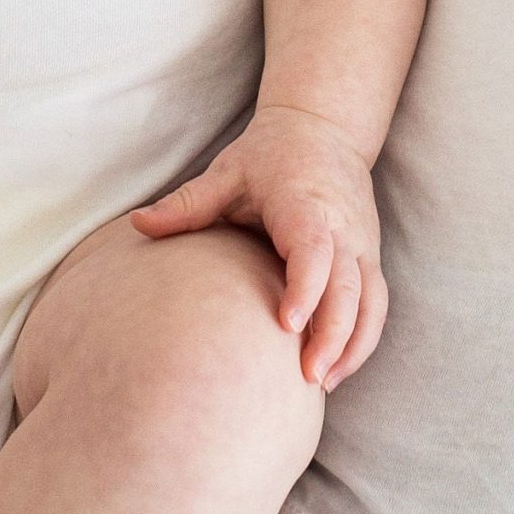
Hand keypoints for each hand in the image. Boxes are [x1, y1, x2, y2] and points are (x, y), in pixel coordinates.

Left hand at [131, 106, 386, 387]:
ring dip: (352, 343)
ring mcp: (362, 243)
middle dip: (333, 333)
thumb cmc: (271, 155)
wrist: (326, 129)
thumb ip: (187, 203)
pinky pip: (376, 304)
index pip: (314, 250)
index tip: (285, 326)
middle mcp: (343, 227)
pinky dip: (363, 338)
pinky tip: (336, 371)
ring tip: (323, 384)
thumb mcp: (228, 172)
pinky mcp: (369, 256)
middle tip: (306, 378)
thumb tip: (137, 224)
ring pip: (370, 300)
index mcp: (306, 205)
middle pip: (349, 285)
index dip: (305, 287)